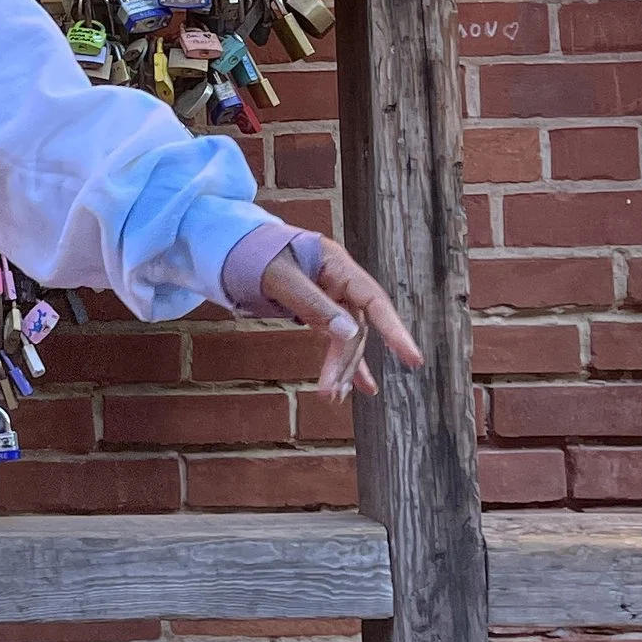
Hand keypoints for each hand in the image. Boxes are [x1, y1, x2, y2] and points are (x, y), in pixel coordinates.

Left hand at [261, 237, 423, 402]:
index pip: (374, 300)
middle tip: (332, 391)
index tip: (413, 359)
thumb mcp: (278, 276)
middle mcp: (338, 280)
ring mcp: (329, 295)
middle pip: (356, 326)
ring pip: (346, 337)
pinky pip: (335, 338)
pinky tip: (355, 386)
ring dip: (343, 366)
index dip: (395, 330)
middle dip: (347, 360)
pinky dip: (342, 361)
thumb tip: (349, 333)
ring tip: (334, 396)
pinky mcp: (318, 309)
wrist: (228, 245)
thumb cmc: (252, 253)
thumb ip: (312, 303)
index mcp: (336, 264)